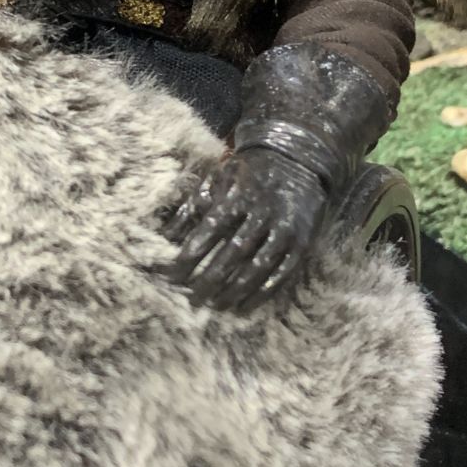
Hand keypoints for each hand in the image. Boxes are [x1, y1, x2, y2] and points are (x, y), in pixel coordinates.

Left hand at [164, 146, 327, 310]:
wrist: (297, 160)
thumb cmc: (247, 174)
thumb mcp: (218, 179)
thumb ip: (191, 206)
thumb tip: (164, 236)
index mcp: (239, 195)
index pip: (209, 231)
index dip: (189, 256)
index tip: (171, 276)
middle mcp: (264, 213)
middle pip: (232, 254)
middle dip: (209, 280)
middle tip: (192, 300)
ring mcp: (286, 230)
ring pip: (257, 269)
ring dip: (234, 292)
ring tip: (215, 306)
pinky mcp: (303, 244)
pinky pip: (281, 275)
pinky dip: (261, 294)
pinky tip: (244, 306)